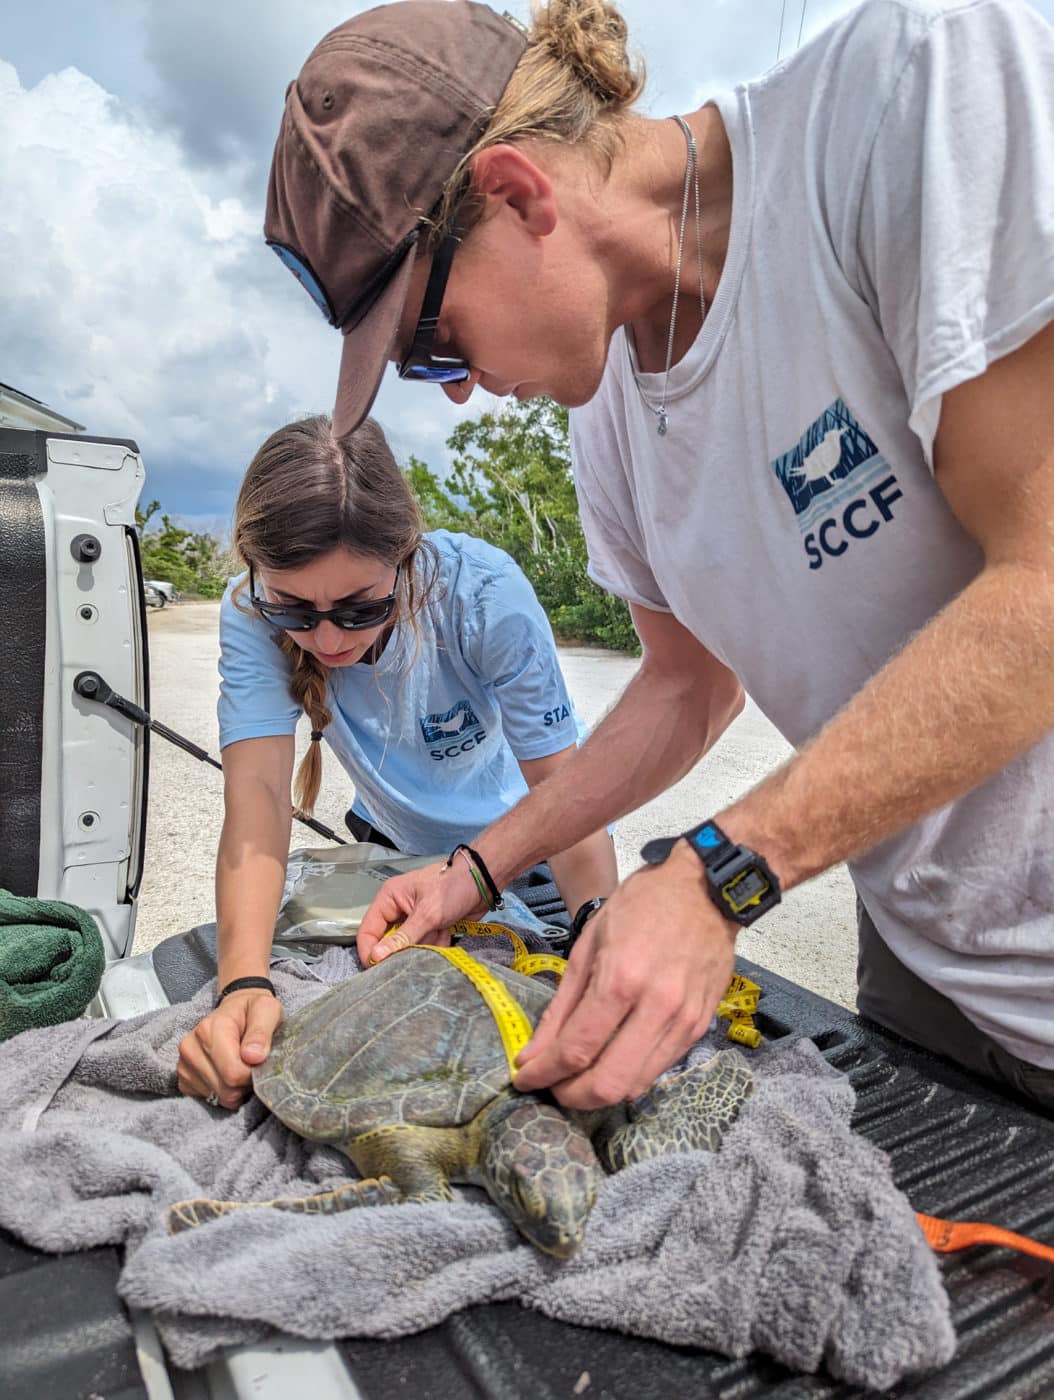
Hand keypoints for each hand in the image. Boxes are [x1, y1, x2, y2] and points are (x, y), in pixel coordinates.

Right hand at [177, 989, 283, 1108]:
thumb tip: (253, 1057)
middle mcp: (190, 1048)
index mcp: (209, 1030)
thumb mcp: (266, 1009)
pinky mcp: (184, 1080)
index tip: (260, 1061)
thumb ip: (262, 1032)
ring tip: (241, 1065)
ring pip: (220, 1097)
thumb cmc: (252, 1010)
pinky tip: (228, 1072)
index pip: (234, 1073)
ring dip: (237, 1088)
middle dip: (246, 1082)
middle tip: (252, 1063)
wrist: (235, 1010)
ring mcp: (184, 1065)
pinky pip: (210, 1100)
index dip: (253, 1073)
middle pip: (227, 1090)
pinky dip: (224, 1092)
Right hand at [356, 858, 485, 966]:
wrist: (484, 880)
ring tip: (439, 932)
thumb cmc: (453, 887)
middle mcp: (399, 908)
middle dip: (405, 948)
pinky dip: (436, 942)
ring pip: (410, 944)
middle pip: (389, 940)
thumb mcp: (427, 914)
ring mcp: (416, 918)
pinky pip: (426, 943)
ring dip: (425, 944)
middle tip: (417, 951)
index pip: (368, 929)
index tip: (377, 970)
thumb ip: (403, 937)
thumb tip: (377, 956)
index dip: (370, 950)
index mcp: (390, 898)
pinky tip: (447, 932)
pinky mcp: (431, 925)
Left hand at [514, 841, 736, 1109]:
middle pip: (609, 1084)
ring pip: (636, 1086)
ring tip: (578, 1075)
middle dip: (571, 1095)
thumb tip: (534, 1054)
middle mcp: (656, 1008)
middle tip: (552, 1085)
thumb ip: (562, 1005)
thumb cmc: (642, 905)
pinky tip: (612, 1058)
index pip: (576, 1049)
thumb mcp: (589, 943)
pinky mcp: (700, 1027)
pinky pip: (659, 1069)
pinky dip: (629, 1075)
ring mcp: (684, 1022)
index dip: (543, 1073)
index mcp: (621, 980)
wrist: (707, 890)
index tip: (524, 1078)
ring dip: (600, 1091)